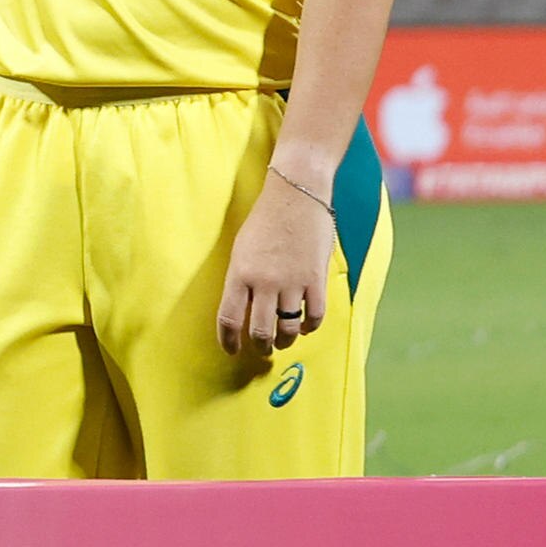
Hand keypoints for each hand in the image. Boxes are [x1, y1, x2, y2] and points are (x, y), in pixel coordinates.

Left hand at [215, 177, 331, 358]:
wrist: (295, 195)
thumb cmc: (265, 221)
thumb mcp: (241, 250)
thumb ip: (241, 280)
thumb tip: (243, 309)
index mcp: (239, 274)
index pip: (229, 318)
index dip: (228, 341)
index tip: (232, 351)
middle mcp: (264, 281)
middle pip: (260, 330)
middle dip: (260, 347)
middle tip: (263, 350)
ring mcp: (292, 281)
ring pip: (288, 327)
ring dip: (285, 340)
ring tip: (284, 340)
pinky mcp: (316, 278)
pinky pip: (315, 315)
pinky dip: (310, 327)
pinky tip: (306, 326)